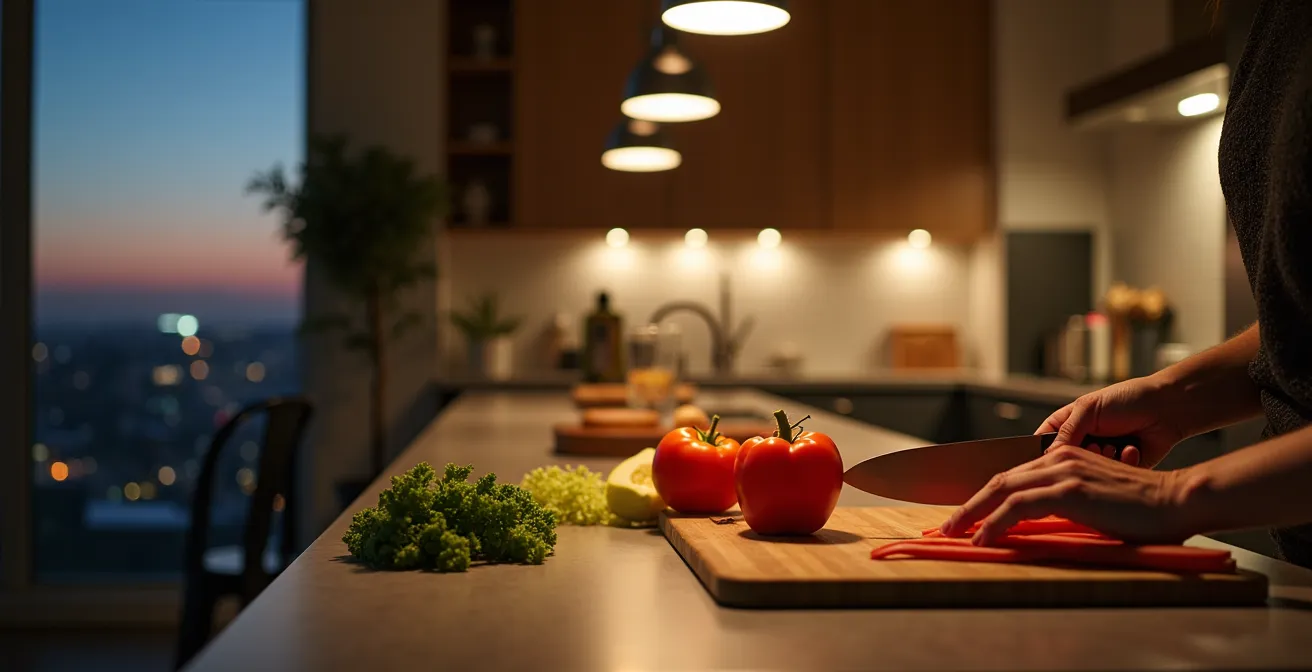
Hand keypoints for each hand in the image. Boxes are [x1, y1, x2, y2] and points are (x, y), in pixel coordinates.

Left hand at [938, 446, 1193, 544]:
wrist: (1178, 502)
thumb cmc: (1146, 512)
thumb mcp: (1097, 505)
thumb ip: (1068, 508)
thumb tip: (1042, 526)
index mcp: (1065, 459)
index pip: (1013, 476)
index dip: (985, 496)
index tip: (966, 515)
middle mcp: (1059, 459)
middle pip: (1000, 479)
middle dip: (969, 504)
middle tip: (947, 525)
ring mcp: (1063, 472)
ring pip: (1002, 490)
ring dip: (973, 513)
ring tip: (954, 533)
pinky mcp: (1068, 490)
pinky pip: (1018, 506)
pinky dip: (995, 522)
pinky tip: (982, 538)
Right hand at [1038, 375, 1186, 467]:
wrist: (1167, 408)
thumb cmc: (1127, 400)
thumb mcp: (1088, 408)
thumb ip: (1065, 432)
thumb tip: (1046, 456)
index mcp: (1067, 424)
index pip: (1040, 443)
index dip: (1037, 455)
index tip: (1040, 465)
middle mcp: (1081, 442)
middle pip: (1063, 463)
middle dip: (1079, 456)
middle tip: (1094, 445)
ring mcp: (1101, 458)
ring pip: (1088, 473)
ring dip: (1102, 459)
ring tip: (1114, 445)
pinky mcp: (1120, 470)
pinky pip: (1113, 477)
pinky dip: (1123, 461)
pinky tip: (1132, 448)